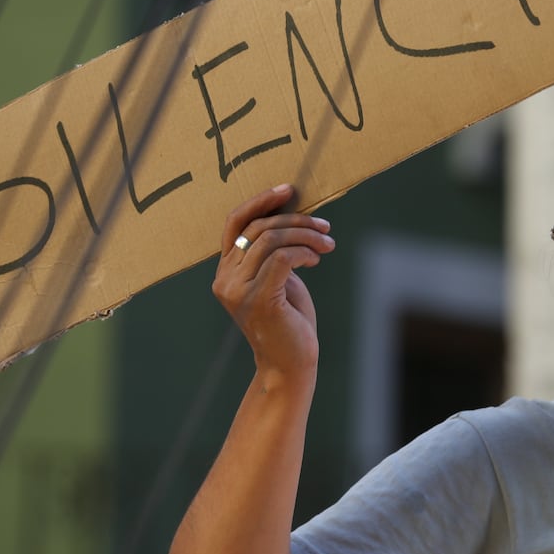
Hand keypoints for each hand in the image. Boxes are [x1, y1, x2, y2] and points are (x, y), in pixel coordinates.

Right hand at [213, 184, 335, 385]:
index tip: (289, 189)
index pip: (236, 222)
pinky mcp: (259, 300)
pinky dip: (304, 252)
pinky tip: (316, 260)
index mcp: (226, 271)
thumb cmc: (289, 320)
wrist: (290, 363)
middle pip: (258, 227)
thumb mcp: (280, 279)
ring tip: (327, 244)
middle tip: (325, 226)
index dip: (261, 200)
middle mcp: (225, 279)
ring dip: (306, 236)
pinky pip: (282, 258)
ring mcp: (238, 291)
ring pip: (271, 239)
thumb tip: (293, 217)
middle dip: (296, 220)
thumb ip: (275, 252)